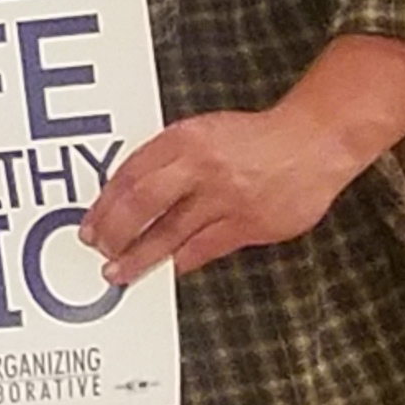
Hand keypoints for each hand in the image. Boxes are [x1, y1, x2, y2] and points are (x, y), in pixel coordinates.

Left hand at [85, 103, 371, 283]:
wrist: (313, 142)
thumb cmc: (253, 138)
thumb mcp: (200, 132)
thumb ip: (166, 159)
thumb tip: (127, 194)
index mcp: (184, 139)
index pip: (130, 174)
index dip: (105, 204)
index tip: (91, 224)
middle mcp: (202, 166)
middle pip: (143, 203)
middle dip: (114, 232)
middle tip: (98, 249)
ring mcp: (227, 197)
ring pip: (171, 233)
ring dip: (141, 256)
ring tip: (120, 272)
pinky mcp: (251, 224)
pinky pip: (205, 248)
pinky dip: (182, 260)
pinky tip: (168, 269)